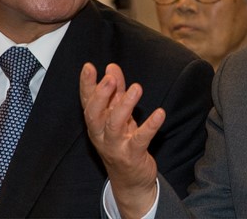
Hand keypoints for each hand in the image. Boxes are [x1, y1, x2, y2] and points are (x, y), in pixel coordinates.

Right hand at [80, 63, 164, 217]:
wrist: (130, 180)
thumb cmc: (122, 141)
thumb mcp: (117, 115)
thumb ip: (115, 91)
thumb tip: (112, 67)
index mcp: (96, 123)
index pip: (87, 101)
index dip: (86, 85)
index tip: (89, 67)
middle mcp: (100, 134)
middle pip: (94, 114)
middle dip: (101, 95)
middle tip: (109, 78)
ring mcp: (115, 146)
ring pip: (114, 125)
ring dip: (125, 105)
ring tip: (136, 88)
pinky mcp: (132, 155)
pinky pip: (140, 139)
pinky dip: (150, 126)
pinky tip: (160, 113)